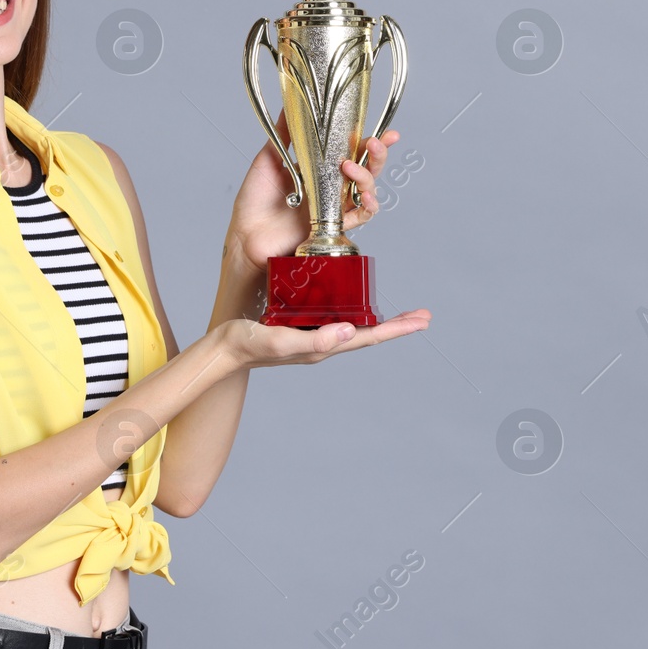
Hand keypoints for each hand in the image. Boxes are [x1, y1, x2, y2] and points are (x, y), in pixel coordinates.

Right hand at [218, 309, 431, 369]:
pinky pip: (336, 317)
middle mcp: (324, 342)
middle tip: (422, 315)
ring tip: (400, 312)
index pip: (369, 338)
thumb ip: (315, 340)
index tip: (421, 320)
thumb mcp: (281, 340)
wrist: (224, 347)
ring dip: (379, 319)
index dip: (397, 329)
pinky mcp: (303, 324)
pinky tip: (355, 300)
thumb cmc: (248, 344)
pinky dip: (354, 309)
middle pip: (369, 333)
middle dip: (396, 324)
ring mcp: (314, 334)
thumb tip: (351, 332)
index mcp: (324, 346)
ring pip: (355, 326)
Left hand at [226, 106, 399, 274]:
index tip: (388, 133)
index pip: (353, 153)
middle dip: (378, 156)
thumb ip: (285, 133)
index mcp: (321, 170)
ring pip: (366, 192)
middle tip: (374, 143)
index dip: (372, 143)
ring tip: (350, 167)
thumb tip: (290, 103)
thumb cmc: (255, 200)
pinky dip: (367, 207)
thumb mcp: (269, 158)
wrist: (244, 233)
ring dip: (367, 178)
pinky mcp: (330, 226)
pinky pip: (359, 218)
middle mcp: (331, 188)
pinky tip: (365, 197)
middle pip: (368, 171)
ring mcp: (333, 208)